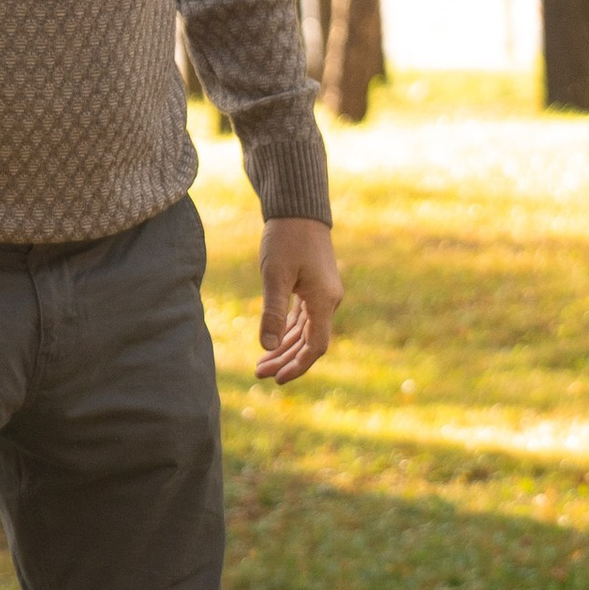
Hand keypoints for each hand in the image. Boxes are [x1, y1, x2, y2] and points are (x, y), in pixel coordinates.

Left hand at [256, 220, 340, 384]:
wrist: (300, 210)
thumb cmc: (287, 239)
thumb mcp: (275, 275)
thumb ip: (272, 312)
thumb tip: (268, 348)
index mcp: (323, 301)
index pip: (315, 347)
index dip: (297, 366)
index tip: (277, 379)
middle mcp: (328, 301)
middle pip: (309, 343)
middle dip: (286, 361)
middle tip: (260, 374)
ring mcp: (323, 294)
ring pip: (305, 332)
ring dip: (285, 348)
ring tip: (262, 364)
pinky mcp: (315, 287)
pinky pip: (303, 318)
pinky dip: (288, 332)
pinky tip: (273, 342)